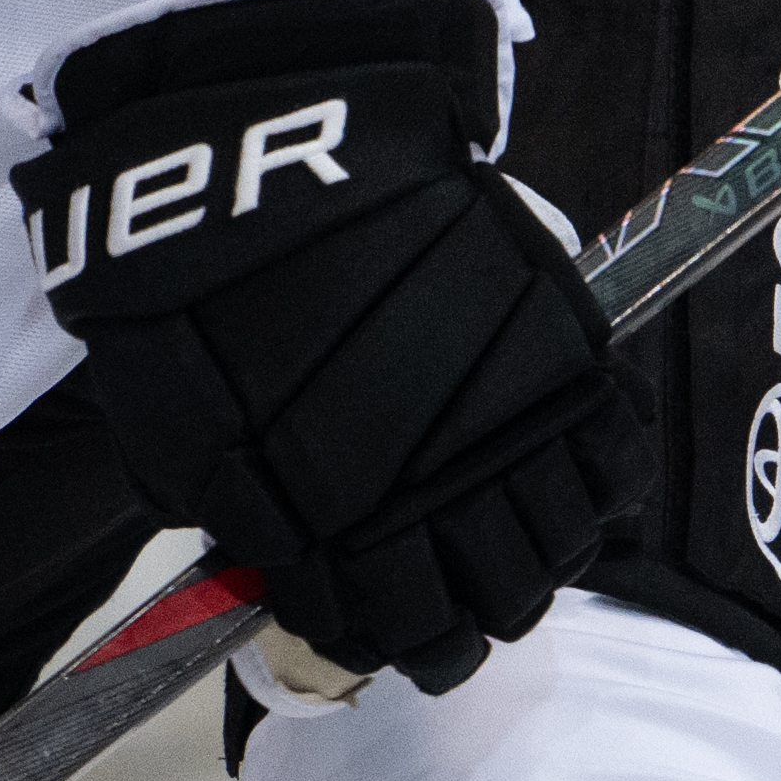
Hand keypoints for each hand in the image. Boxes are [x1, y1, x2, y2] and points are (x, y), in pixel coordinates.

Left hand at [28, 0, 645, 688]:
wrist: (272, 139)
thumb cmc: (194, 280)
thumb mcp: (167, 419)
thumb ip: (228, 507)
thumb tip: (272, 569)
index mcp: (319, 517)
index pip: (383, 631)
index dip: (381, 642)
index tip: (377, 629)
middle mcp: (425, 484)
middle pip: (484, 608)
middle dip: (463, 618)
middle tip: (449, 595)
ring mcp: (505, 419)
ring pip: (556, 550)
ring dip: (533, 564)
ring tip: (505, 547)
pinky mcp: (565, 351)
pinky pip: (614, 458)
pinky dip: (598, 487)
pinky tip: (563, 485)